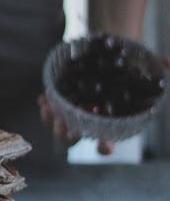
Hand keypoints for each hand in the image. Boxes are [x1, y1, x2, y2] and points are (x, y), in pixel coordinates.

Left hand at [38, 56, 168, 155]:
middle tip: (65, 123)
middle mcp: (90, 125)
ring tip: (50, 108)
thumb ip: (158, 70)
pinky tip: (43, 98)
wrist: (107, 54)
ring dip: (52, 122)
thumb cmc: (128, 68)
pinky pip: (49, 113)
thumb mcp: (144, 68)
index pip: (107, 144)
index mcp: (111, 126)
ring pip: (59, 129)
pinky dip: (45, 107)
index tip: (104, 144)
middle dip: (68, 135)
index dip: (105, 146)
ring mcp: (73, 116)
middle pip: (76, 140)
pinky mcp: (61, 105)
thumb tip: (169, 62)